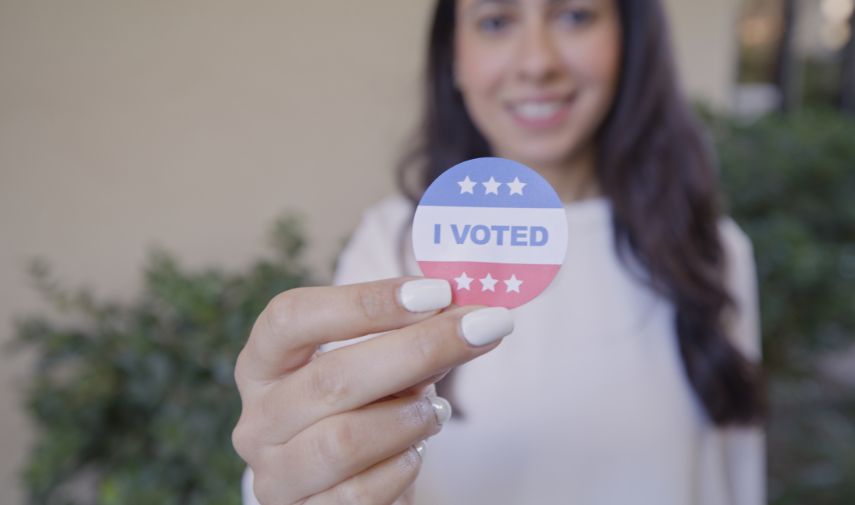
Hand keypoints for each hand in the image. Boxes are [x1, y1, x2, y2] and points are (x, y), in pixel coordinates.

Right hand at [232, 277, 513, 504]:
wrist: (343, 487)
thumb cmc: (362, 410)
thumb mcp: (377, 369)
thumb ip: (410, 340)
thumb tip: (468, 314)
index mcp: (263, 364)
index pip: (292, 318)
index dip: (363, 302)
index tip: (435, 293)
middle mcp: (258, 419)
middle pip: (331, 378)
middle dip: (417, 349)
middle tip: (481, 328)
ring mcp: (276, 474)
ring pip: (345, 440)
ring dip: (409, 417)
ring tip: (438, 410)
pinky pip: (362, 493)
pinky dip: (403, 466)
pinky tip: (417, 451)